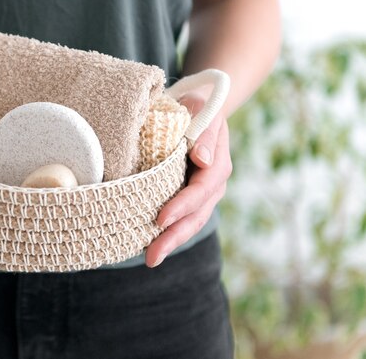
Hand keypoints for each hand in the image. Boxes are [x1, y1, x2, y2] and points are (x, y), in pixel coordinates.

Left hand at [145, 93, 231, 267]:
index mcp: (218, 164)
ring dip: (170, 241)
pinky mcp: (188, 197)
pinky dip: (167, 232)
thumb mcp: (203, 111)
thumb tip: (202, 160)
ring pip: (189, 222)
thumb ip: (205, 134)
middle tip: (152, 256)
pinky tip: (147, 244)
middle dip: (174, 236)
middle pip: (196, 215)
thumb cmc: (197, 108)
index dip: (182, 206)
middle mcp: (212, 184)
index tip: (161, 219)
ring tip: (150, 258)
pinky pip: (180, 218)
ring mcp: (202, 194)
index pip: (200, 190)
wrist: (198, 108)